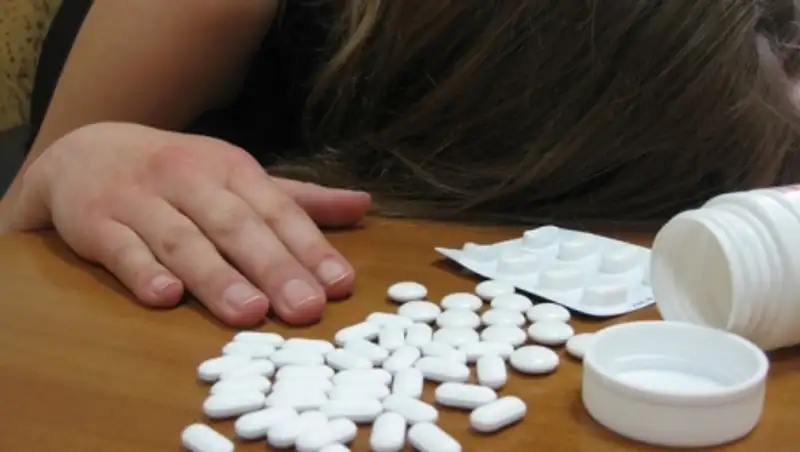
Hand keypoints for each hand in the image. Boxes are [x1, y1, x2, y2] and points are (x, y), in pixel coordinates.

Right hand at [13, 122, 370, 326]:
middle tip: (305, 307)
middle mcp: (188, 178)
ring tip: (249, 312)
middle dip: (274, 267)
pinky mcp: (95, 221)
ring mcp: (139, 199)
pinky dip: (142, 271)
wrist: (85, 151)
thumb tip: (365, 204)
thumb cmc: (177, 173)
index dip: (310, 247)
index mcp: (230, 168)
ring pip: (182, 240)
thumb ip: (297, 197)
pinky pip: (121, 248)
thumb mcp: (236, 175)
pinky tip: (165, 296)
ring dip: (216, 277)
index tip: (339, 284)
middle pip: (236, 226)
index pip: (277, 210)